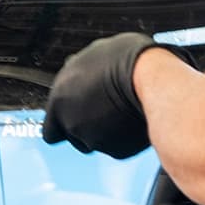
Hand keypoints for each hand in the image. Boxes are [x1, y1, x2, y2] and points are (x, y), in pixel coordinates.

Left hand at [42, 32, 162, 158]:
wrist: (153, 81)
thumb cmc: (126, 61)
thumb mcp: (94, 54)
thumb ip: (78, 70)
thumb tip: (75, 66)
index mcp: (59, 100)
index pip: (50, 129)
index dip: (62, 124)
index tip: (72, 120)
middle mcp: (72, 124)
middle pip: (73, 136)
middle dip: (85, 127)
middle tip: (104, 111)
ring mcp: (94, 139)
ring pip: (96, 142)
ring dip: (105, 132)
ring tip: (123, 111)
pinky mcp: (118, 151)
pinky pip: (118, 147)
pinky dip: (124, 138)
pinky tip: (134, 120)